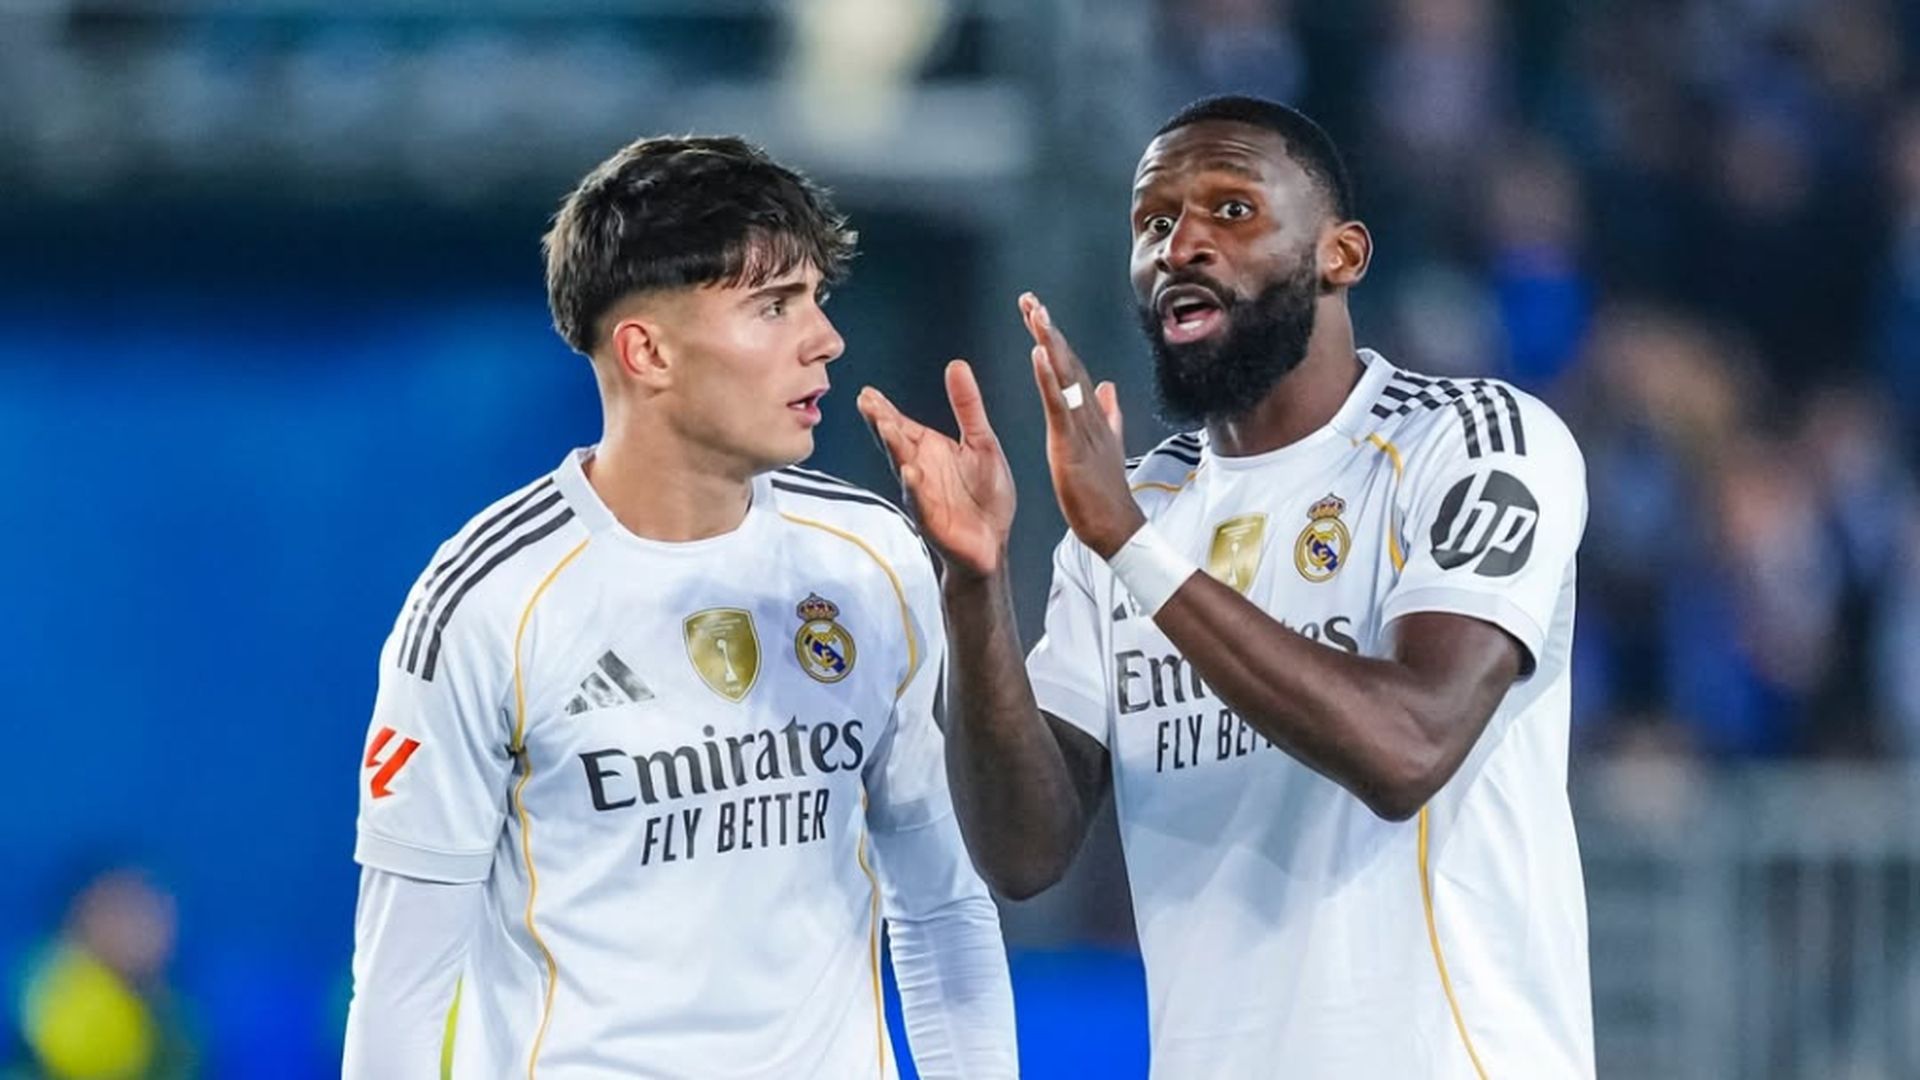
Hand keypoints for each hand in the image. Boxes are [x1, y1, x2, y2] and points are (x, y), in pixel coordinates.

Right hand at [859, 361, 1016, 579]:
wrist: (993, 541)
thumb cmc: (985, 495)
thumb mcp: (982, 441)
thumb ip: (967, 406)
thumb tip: (957, 366)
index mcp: (929, 449)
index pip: (901, 424)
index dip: (884, 409)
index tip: (869, 393)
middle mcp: (919, 468)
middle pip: (896, 441)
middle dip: (881, 422)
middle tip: (867, 403)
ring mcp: (922, 493)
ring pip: (903, 466)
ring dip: (894, 448)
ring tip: (886, 427)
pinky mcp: (931, 518)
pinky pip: (920, 500)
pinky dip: (914, 486)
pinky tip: (910, 472)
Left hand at [1019, 292, 1143, 558]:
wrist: (1117, 528)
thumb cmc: (1106, 493)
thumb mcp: (1104, 447)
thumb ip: (1108, 415)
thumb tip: (1107, 387)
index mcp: (1091, 415)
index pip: (1071, 369)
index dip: (1054, 341)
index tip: (1037, 315)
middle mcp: (1088, 414)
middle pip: (1067, 363)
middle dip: (1048, 330)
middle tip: (1029, 300)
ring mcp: (1082, 427)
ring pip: (1065, 376)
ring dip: (1050, 342)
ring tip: (1035, 314)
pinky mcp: (1072, 444)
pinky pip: (1060, 405)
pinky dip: (1049, 377)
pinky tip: (1039, 354)